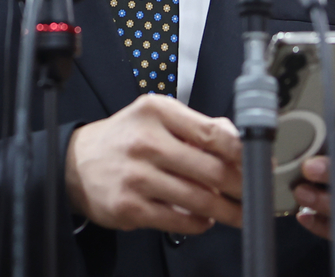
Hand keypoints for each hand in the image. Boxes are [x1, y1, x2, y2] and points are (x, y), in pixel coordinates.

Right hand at [64, 94, 242, 233]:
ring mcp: (137, 176)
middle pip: (211, 169)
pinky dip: (200, 223)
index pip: (213, 134)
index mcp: (157, 112)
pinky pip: (179, 221)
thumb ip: (196, 126)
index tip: (258, 163)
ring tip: (239, 212)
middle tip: (255, 194)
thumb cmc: (124, 138)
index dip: (243, 153)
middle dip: (241, 186)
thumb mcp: (156, 117)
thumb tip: (236, 139)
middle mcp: (146, 142)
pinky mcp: (130, 207)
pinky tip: (206, 219)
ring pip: (199, 200)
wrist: (76, 164)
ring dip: (227, 210)